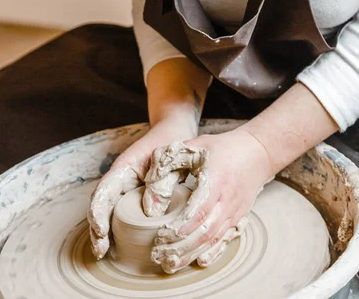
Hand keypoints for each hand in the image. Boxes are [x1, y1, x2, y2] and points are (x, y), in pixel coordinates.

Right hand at [88, 118, 196, 259]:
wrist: (173, 131)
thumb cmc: (169, 141)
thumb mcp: (165, 160)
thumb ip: (158, 182)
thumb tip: (150, 213)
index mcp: (123, 168)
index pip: (103, 191)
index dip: (98, 212)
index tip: (101, 231)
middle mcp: (120, 179)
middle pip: (101, 205)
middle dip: (97, 228)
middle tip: (100, 250)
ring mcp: (126, 188)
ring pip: (108, 211)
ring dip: (104, 231)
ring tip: (103, 252)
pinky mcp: (136, 196)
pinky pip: (122, 213)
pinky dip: (117, 229)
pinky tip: (119, 245)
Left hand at [144, 129, 273, 272]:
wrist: (257, 153)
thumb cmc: (223, 148)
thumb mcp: (195, 145)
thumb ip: (171, 160)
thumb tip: (152, 183)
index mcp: (216, 181)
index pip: (199, 210)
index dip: (181, 226)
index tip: (161, 236)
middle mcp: (227, 200)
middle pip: (205, 231)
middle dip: (181, 247)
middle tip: (159, 255)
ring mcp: (235, 212)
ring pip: (214, 239)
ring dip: (192, 253)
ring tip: (171, 264)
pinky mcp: (238, 218)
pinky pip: (225, 240)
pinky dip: (212, 252)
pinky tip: (199, 261)